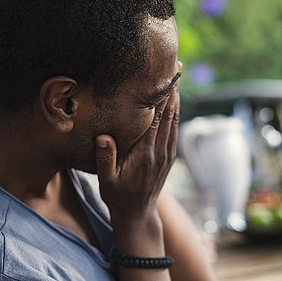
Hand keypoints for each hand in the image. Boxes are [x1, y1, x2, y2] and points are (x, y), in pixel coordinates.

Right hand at [95, 84, 179, 237]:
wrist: (138, 214)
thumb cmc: (118, 196)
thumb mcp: (106, 180)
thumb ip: (105, 158)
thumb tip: (104, 136)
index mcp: (145, 154)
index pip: (156, 119)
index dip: (161, 97)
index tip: (164, 76)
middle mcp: (160, 151)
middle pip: (170, 114)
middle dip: (173, 89)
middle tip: (176, 66)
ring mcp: (167, 153)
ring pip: (176, 119)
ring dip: (177, 97)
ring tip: (178, 76)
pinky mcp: (169, 156)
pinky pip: (175, 129)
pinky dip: (176, 111)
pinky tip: (175, 100)